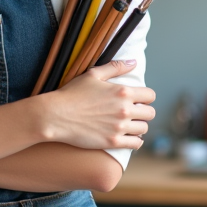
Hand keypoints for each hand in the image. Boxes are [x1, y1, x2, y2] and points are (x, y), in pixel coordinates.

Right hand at [39, 59, 155, 150]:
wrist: (56, 116)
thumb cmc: (72, 93)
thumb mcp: (93, 74)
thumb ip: (115, 67)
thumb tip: (134, 62)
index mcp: (122, 92)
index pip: (150, 95)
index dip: (145, 97)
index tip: (138, 99)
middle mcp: (124, 110)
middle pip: (150, 113)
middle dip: (143, 111)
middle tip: (133, 112)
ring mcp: (119, 127)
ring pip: (144, 129)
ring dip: (139, 126)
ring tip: (129, 124)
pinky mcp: (112, 142)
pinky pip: (136, 144)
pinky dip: (135, 141)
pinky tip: (129, 137)